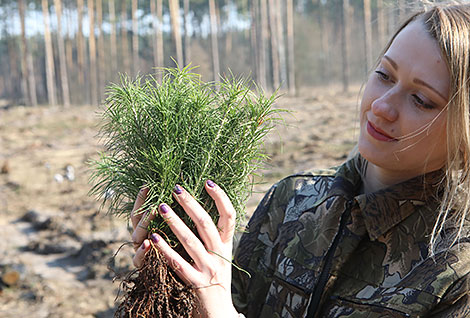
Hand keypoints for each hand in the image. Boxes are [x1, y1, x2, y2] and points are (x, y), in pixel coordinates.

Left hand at [130, 180, 238, 317]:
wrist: (219, 312)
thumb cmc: (216, 279)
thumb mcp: (221, 256)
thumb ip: (214, 237)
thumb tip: (203, 209)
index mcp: (227, 245)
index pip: (229, 216)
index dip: (220, 197)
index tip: (208, 182)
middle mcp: (220, 254)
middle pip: (207, 224)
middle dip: (191, 204)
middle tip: (175, 189)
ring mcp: (208, 268)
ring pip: (191, 241)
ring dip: (174, 222)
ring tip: (160, 207)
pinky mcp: (196, 282)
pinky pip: (178, 263)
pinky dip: (165, 250)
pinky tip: (153, 239)